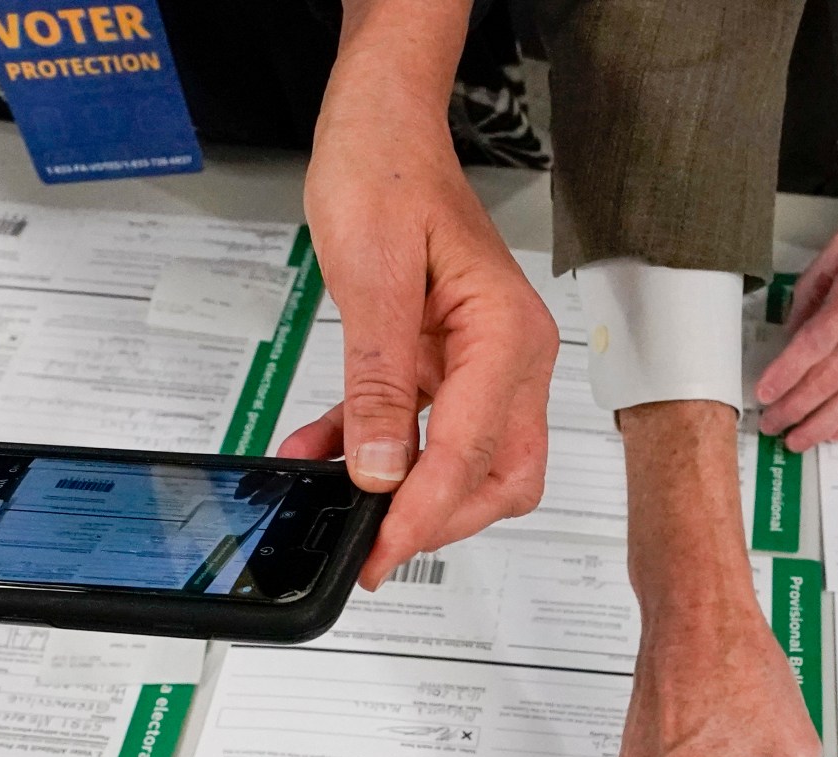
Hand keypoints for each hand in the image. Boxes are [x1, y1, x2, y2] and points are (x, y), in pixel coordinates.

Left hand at [276, 3, 555, 589]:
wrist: (381, 123)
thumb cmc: (387, 172)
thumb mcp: (372, 279)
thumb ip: (378, 382)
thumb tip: (380, 467)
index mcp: (506, 335)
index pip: (472, 449)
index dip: (425, 511)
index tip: (382, 550)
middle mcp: (510, 355)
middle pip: (497, 475)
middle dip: (441, 521)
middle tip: (374, 552)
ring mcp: (483, 360)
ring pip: (469, 463)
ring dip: (410, 494)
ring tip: (341, 512)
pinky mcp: (447, 360)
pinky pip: (425, 428)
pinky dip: (382, 452)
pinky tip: (326, 457)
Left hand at [754, 173, 837, 450]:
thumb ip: (814, 285)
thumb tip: (792, 328)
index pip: (814, 343)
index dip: (786, 373)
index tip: (764, 392)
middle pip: (829, 377)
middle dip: (795, 407)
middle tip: (771, 423)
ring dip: (822, 424)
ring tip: (798, 441)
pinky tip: (836, 432)